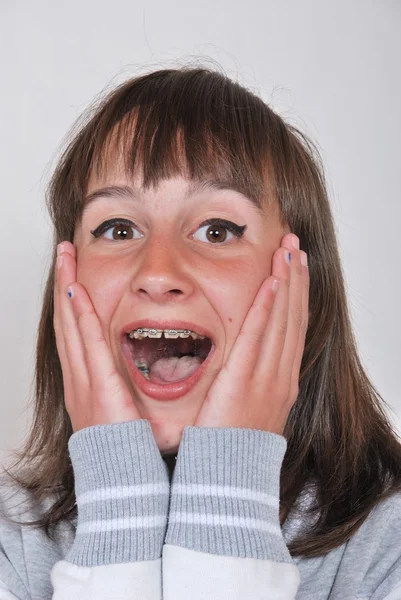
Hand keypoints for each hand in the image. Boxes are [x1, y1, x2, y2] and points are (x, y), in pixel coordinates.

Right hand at [54, 241, 140, 432]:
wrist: (122, 479)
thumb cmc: (126, 448)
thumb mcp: (121, 412)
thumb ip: (123, 389)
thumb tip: (134, 371)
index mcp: (84, 384)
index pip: (74, 333)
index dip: (71, 301)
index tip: (72, 273)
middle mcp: (77, 378)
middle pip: (66, 321)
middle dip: (63, 284)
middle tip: (62, 253)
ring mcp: (82, 381)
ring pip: (70, 324)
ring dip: (67, 287)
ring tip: (65, 258)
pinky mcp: (97, 385)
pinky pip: (87, 343)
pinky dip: (80, 315)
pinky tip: (77, 290)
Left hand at [193, 233, 308, 435]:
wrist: (227, 477)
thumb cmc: (233, 444)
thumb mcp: (250, 408)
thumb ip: (252, 382)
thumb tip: (248, 364)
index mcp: (281, 380)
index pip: (292, 328)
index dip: (297, 294)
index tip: (297, 267)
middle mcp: (281, 374)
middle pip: (292, 317)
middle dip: (296, 279)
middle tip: (296, 246)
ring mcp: (268, 376)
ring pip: (282, 320)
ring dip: (287, 283)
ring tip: (289, 251)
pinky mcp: (246, 379)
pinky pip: (259, 336)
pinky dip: (268, 307)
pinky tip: (272, 282)